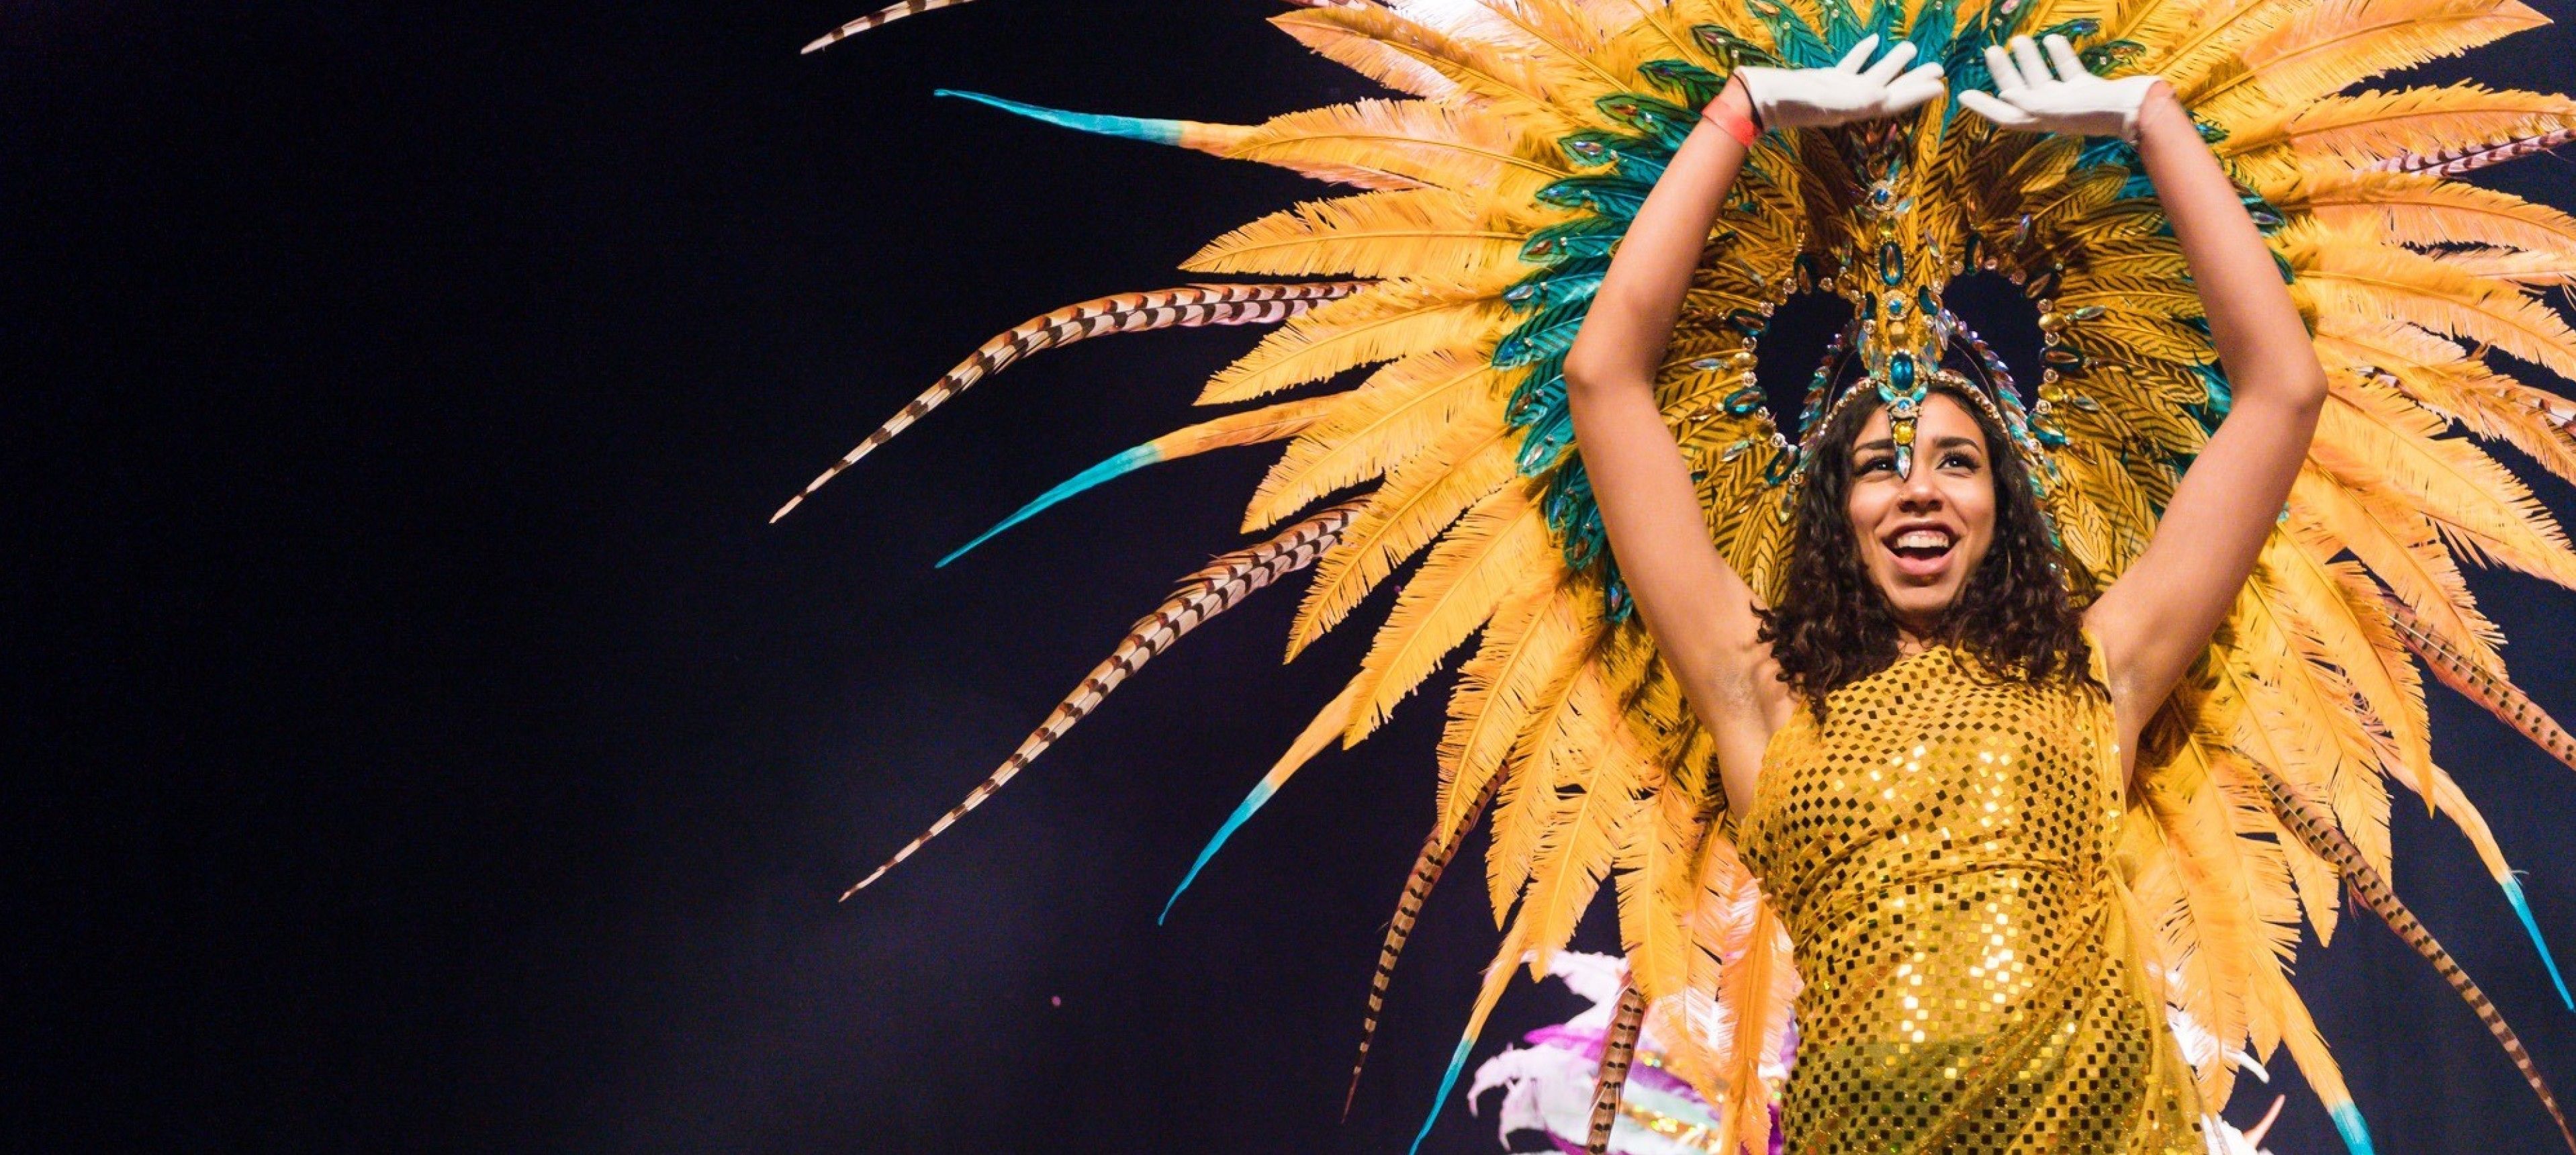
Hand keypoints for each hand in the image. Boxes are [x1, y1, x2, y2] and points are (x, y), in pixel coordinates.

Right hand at [1733, 35, 1945, 130]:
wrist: (1751, 102)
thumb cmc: (1782, 102)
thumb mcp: (1820, 101)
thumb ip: (1847, 99)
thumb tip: (1875, 97)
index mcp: (1850, 109)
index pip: (1891, 102)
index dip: (1916, 94)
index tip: (1940, 87)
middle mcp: (1847, 103)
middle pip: (1888, 92)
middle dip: (1914, 81)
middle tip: (1939, 70)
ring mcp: (1835, 92)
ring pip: (1871, 76)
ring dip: (1893, 64)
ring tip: (1912, 48)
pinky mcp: (1822, 81)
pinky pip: (1848, 67)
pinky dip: (1863, 54)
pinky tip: (1874, 41)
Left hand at [1956, 34, 2165, 139]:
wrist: (2142, 109)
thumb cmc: (2100, 111)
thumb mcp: (2061, 109)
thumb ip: (2032, 104)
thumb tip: (2005, 95)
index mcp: (2043, 121)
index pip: (2005, 116)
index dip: (1984, 107)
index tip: (1963, 94)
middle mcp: (2055, 113)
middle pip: (2022, 92)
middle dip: (2005, 73)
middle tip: (1992, 51)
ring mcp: (2073, 102)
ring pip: (2044, 78)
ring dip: (2030, 61)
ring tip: (2019, 39)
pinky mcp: (2091, 89)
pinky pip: (2069, 71)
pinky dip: (2059, 56)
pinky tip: (2051, 39)